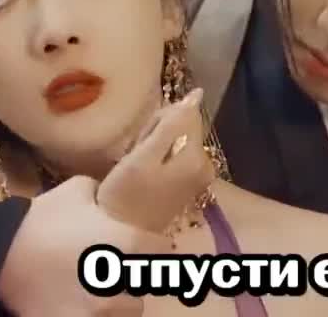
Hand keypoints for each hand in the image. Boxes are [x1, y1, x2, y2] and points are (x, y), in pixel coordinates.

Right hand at [0, 175, 169, 315]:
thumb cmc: (40, 221)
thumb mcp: (75, 190)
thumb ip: (100, 192)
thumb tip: (106, 195)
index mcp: (127, 242)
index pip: (162, 248)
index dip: (154, 245)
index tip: (145, 245)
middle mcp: (122, 279)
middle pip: (145, 283)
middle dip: (134, 275)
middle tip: (117, 269)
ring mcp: (101, 309)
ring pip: (129, 310)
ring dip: (120, 302)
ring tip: (101, 292)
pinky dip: (98, 315)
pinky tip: (83, 305)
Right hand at [98, 89, 215, 233]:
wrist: (121, 233)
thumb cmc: (125, 195)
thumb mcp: (143, 156)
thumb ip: (171, 125)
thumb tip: (197, 94)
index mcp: (198, 157)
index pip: (185, 113)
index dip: (160, 119)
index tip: (143, 139)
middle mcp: (206, 166)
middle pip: (183, 126)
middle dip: (159, 132)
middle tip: (137, 152)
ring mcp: (200, 177)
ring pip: (178, 139)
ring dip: (156, 144)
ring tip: (139, 163)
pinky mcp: (190, 183)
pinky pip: (176, 154)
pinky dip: (160, 156)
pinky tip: (146, 170)